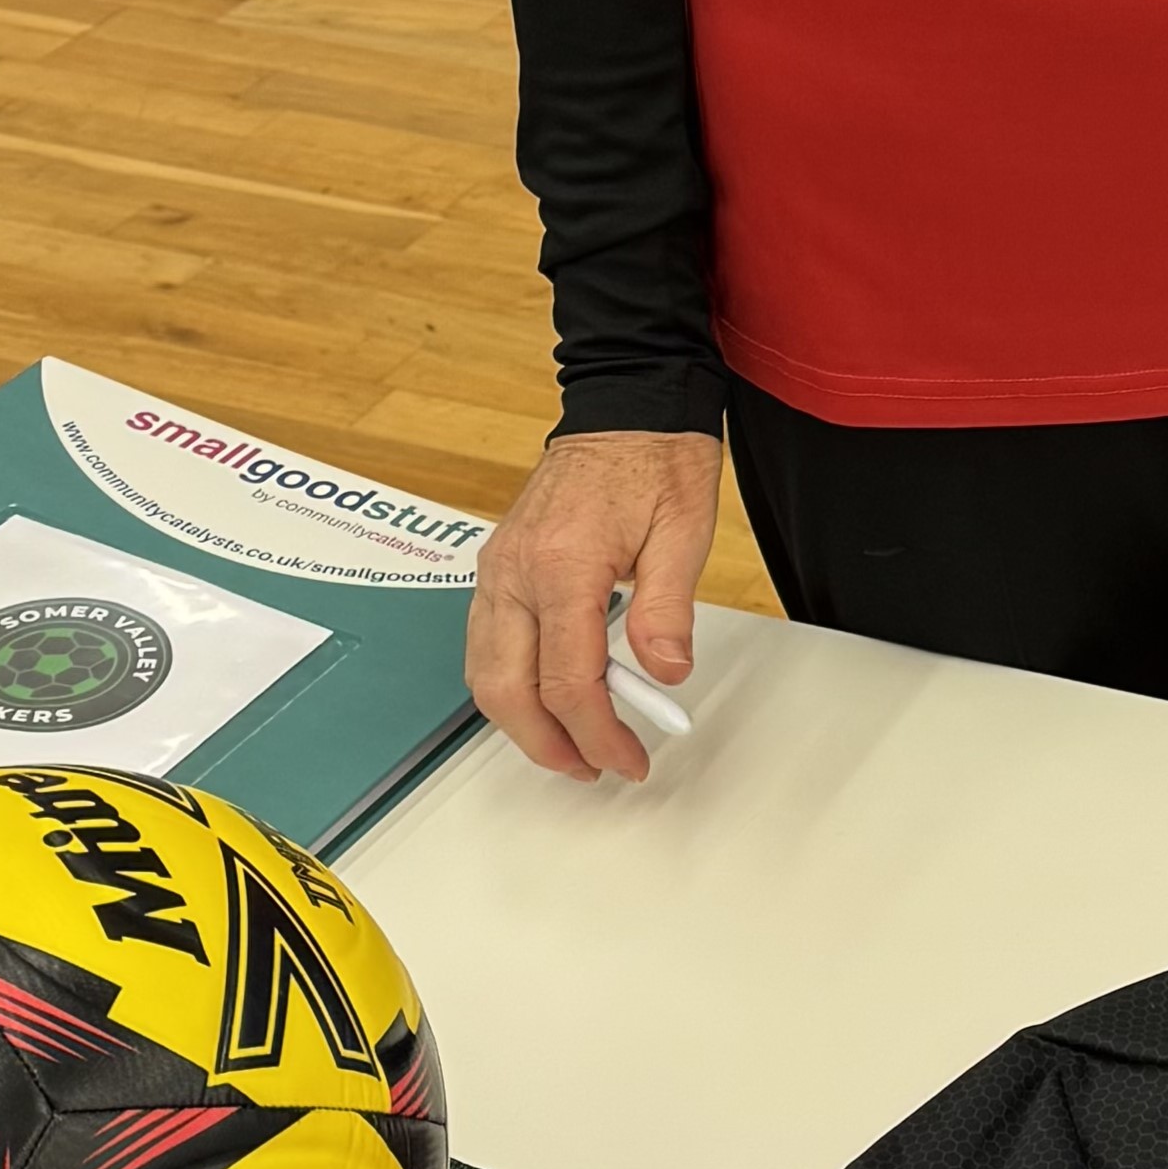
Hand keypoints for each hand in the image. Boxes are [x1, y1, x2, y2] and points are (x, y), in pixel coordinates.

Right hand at [467, 426, 720, 781]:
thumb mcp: (683, 529)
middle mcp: (514, 571)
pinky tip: (549, 697)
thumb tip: (665, 673)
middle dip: (548, 745)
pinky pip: (485, 644)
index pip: (568, 680)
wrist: (625, 402)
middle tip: (597, 767)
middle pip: (506, 691)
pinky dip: (510, 684)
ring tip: (573, 745)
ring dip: (521, 722)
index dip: (599, 733)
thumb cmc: (656, 457)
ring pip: (484, 674)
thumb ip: (668, 607)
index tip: (631, 757)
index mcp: (561, 564)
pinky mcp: (496, 566)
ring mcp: (497, 569)